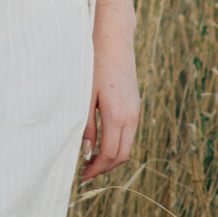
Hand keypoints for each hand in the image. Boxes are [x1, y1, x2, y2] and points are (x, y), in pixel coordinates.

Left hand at [80, 31, 139, 181]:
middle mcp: (132, 116)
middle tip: (85, 173)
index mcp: (118, 116)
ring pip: (127, 145)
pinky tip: (100, 142)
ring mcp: (135, 110)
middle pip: (123, 155)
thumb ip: (86, 126)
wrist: (114, 39)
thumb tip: (86, 153)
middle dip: (104, 168)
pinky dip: (116, 144)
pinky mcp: (134, 104)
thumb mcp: (85, 96)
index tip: (82, 176)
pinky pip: (128, 133)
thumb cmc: (94, 65)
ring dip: (111, 157)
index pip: (111, 155)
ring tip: (90, 160)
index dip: (97, 169)